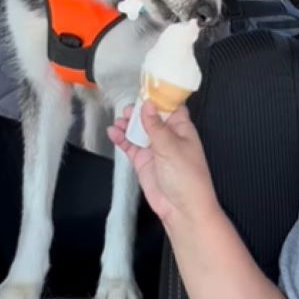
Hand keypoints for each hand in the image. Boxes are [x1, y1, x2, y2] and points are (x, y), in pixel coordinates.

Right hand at [108, 102, 219, 229]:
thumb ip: (156, 126)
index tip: (145, 89)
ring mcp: (155, 150)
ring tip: (118, 120)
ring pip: (139, 131)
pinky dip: (121, 139)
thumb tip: (147, 105)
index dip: (159, 98)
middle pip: (151, 118)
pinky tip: (113, 132)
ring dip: (128, 124)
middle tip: (127, 108)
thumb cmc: (186, 177)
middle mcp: (168, 137)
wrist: (182, 209)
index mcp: (182, 129)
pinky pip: (130, 147)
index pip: (170, 107)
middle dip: (139, 111)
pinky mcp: (143, 162)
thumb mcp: (170, 147)